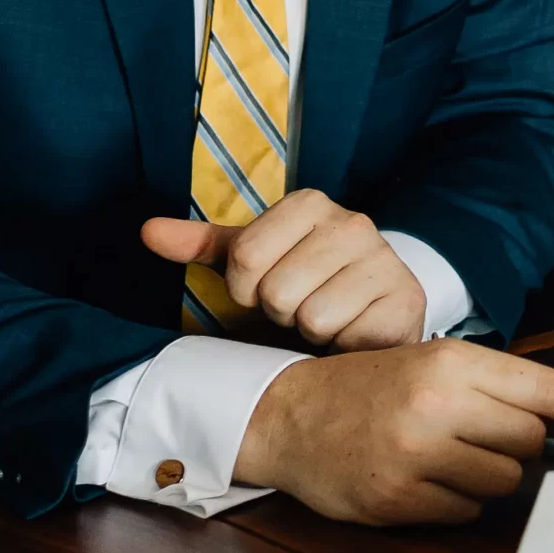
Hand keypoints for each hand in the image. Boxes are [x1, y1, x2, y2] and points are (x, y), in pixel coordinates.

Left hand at [142, 190, 425, 349]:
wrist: (369, 314)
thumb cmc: (302, 285)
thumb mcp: (251, 262)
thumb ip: (201, 246)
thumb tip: (147, 231)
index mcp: (312, 204)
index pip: (245, 257)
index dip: (245, 288)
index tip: (264, 291)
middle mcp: (355, 223)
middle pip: (277, 290)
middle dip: (281, 313)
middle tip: (300, 309)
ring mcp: (385, 262)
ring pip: (312, 316)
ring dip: (311, 333)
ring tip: (326, 324)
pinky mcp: (406, 303)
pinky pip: (348, 336)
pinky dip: (342, 347)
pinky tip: (351, 336)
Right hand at [234, 336, 553, 524]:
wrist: (289, 416)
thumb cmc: (368, 388)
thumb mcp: (429, 363)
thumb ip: (492, 384)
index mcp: (449, 363)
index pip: (541, 389)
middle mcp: (436, 406)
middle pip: (529, 439)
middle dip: (519, 443)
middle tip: (486, 437)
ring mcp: (416, 456)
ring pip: (504, 480)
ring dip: (490, 476)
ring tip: (452, 458)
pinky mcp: (398, 499)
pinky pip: (466, 511)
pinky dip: (457, 501)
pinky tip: (427, 480)